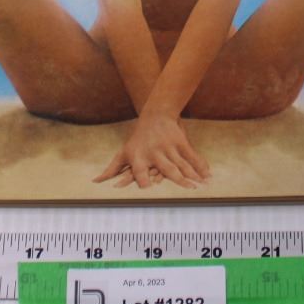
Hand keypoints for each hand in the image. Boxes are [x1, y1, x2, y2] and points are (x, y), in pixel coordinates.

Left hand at [92, 112, 209, 189]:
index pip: (139, 170)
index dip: (142, 177)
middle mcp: (154, 153)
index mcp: (139, 157)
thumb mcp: (124, 152)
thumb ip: (112, 169)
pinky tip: (207, 175)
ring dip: (193, 175)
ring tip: (201, 186)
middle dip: (178, 179)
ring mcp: (169, 147)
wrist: (155, 114)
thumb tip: (95, 182)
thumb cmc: (137, 138)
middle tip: (187, 190)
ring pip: (182, 164)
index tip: (147, 187)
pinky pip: (192, 156)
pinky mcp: (181, 142)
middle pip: (166, 168)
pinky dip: (201, 166)